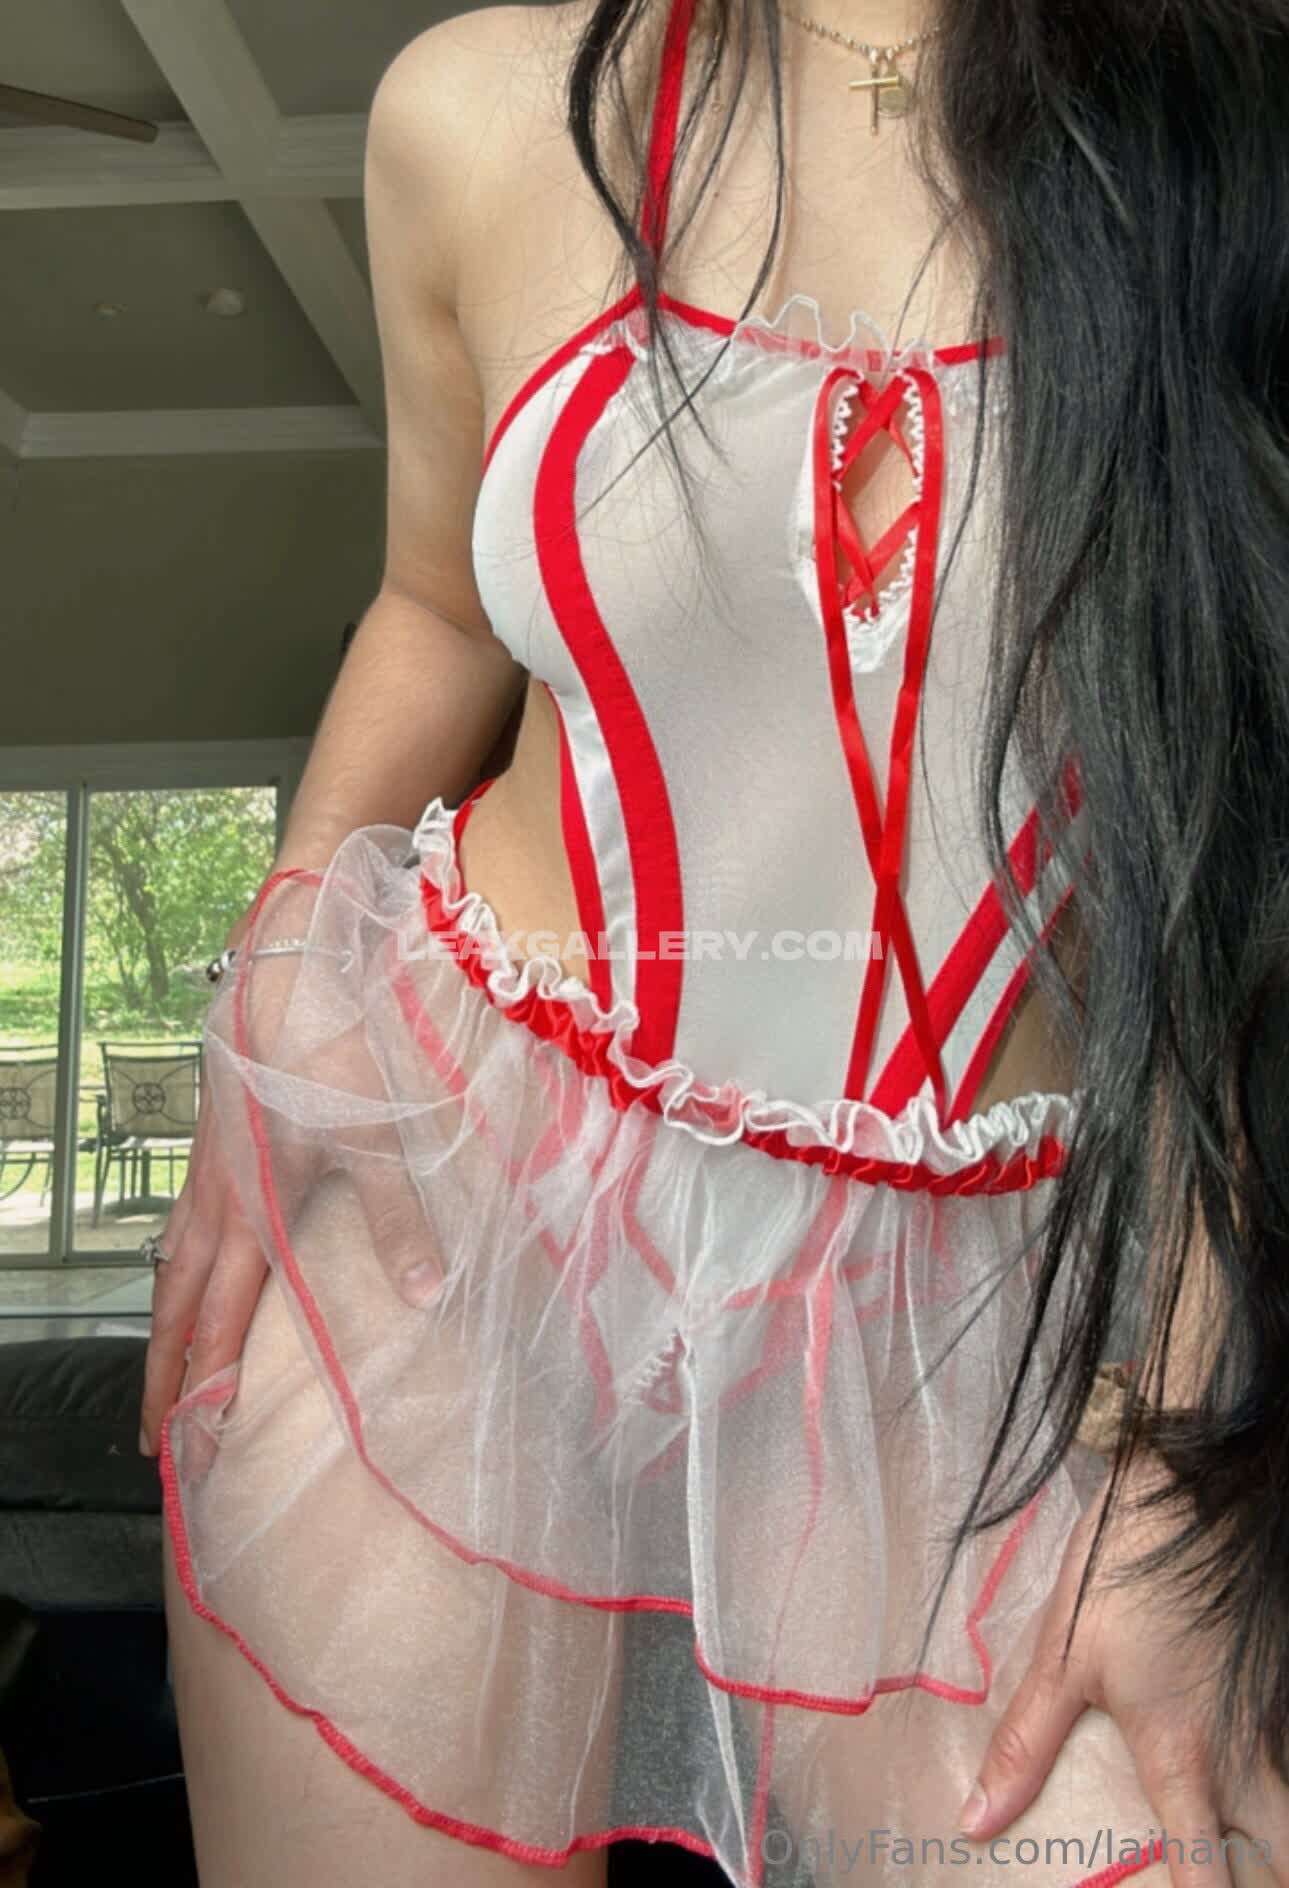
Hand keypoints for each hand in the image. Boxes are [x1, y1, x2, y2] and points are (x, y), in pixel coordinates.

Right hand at [140, 861, 445, 1472]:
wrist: (285, 975)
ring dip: (165, 1323)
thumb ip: (399, 1223)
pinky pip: (180, 1223)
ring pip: (171, 1267)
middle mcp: (216, 1206)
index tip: (189, 1444)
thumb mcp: (375, 1142)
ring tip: (160, 1362)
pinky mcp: (213, 1141)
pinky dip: (174, 1261)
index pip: (218, 1325)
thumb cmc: (331, 1058)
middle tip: (150, 1438)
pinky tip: (183, 1258)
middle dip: (165, 1377)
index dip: (202, 1388)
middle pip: (179, 1310)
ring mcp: (207, 1173)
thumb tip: (424, 1296)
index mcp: (250, 1220)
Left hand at [960, 1456, 1288, 1886]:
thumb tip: (976, 1820)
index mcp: (1183, 1758)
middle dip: (1265, 1877)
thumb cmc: (1119, 1569)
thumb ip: (1025, 1745)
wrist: (1188, 1486)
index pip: (1205, 1873)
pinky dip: (1270, 1774)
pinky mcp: (1276, 1675)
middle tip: (1226, 1875)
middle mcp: (1241, 1750)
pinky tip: (1235, 1763)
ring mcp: (1268, 1712)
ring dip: (1270, 1830)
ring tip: (1233, 1834)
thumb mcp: (1061, 1656)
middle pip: (1283, 1852)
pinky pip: (1285, 1748)